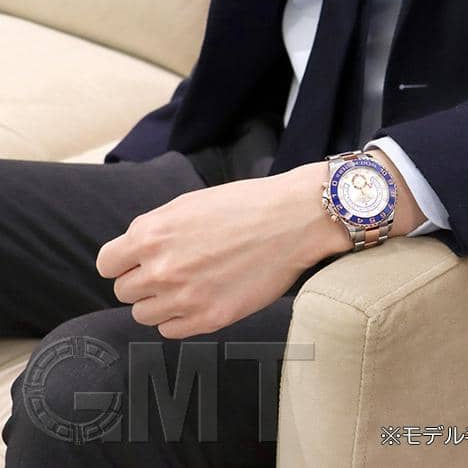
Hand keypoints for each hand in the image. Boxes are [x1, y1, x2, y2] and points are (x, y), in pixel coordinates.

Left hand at [95, 161, 350, 338]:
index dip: (123, 262)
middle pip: (124, 292)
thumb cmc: (245, 205)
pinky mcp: (210, 318)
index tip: (139, 262)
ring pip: (144, 315)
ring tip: (190, 285)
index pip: (107, 264)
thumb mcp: (188, 204)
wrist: (293, 220)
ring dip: (160, 302)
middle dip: (143, 281)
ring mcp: (185, 297)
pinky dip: (180, 318)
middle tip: (174, 270)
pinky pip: (171, 331)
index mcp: (151, 235)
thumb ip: (154, 231)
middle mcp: (161, 269)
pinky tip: (202, 299)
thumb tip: (134, 254)